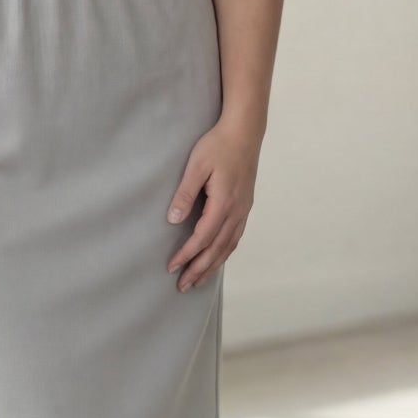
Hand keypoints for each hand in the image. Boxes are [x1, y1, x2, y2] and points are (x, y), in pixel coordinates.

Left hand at [165, 116, 261, 289]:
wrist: (245, 131)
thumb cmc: (218, 145)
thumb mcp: (196, 166)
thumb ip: (184, 194)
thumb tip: (173, 220)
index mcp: (223, 203)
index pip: (202, 238)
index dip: (187, 255)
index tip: (172, 267)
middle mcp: (236, 211)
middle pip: (217, 249)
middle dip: (199, 269)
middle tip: (183, 286)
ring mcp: (243, 210)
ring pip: (228, 246)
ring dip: (212, 265)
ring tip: (198, 280)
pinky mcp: (245, 206)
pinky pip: (235, 237)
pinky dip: (225, 253)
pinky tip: (217, 258)